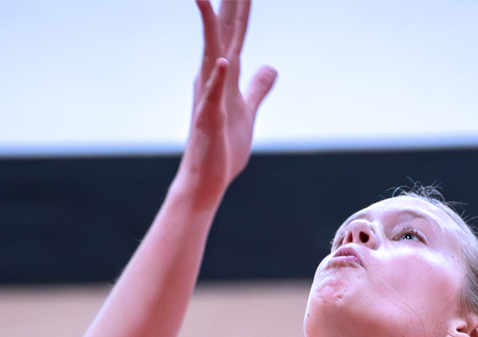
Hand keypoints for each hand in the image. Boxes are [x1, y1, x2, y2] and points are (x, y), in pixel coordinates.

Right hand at [175, 0, 276, 206]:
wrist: (207, 179)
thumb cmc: (224, 146)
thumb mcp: (248, 110)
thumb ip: (258, 87)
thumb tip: (271, 67)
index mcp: (224, 74)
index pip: (235, 33)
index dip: (241, 7)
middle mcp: (213, 78)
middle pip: (223, 33)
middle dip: (228, 4)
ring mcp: (209, 96)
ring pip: (212, 53)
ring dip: (213, 26)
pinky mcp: (209, 118)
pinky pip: (213, 94)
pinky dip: (218, 76)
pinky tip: (224, 59)